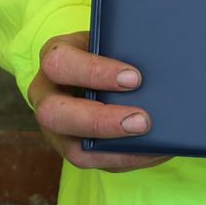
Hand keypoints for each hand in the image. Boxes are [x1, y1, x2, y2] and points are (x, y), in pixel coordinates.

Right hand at [27, 32, 169, 172]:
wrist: (95, 72)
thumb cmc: (106, 52)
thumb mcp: (108, 41)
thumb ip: (124, 50)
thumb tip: (160, 67)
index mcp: (53, 58)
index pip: (60, 64)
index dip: (95, 73)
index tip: (134, 78)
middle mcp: (45, 95)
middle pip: (53, 114)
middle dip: (100, 121)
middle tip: (142, 121)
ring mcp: (55, 128)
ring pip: (72, 150)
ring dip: (115, 149)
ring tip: (150, 141)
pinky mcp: (72, 149)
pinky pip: (96, 163)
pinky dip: (127, 159)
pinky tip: (154, 152)